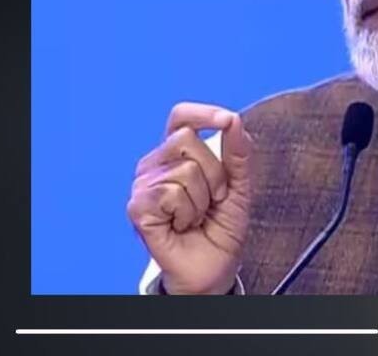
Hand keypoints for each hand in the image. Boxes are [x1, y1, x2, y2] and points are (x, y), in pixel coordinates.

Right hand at [127, 103, 252, 293]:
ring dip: (203, 198)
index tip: (226, 119)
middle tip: (213, 198)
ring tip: (197, 215)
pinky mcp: (137, 207)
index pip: (181, 117)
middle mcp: (155, 164)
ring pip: (184, 169)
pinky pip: (171, 193)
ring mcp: (143, 185)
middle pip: (186, 139)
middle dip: (214, 172)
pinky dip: (187, 212)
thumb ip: (238, 151)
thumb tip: (233, 120)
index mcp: (176, 154)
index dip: (202, 113)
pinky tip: (182, 224)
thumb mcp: (240, 184)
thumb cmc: (221, 225)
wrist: (216, 266)